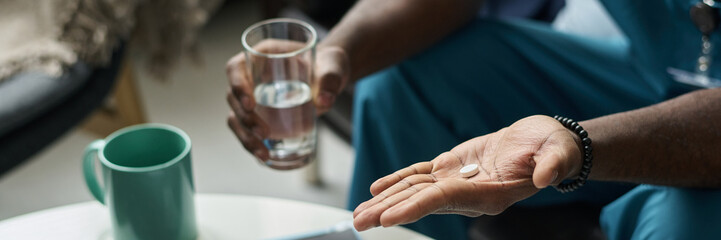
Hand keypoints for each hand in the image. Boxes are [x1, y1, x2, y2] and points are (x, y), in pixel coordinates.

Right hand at [226, 42, 349, 160]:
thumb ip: (331, 79)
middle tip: (264, 133)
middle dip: (245, 119)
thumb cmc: (328, 65)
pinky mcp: (260, 115)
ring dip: (245, 137)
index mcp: (261, 56)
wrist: (331, 77)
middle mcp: (251, 76)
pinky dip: (253, 144)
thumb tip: (326, 101)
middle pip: (233, 98)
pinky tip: (264, 157)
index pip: (235, 68)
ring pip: (237, 118)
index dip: (238, 86)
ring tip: (263, 153)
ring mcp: (253, 96)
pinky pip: (248, 130)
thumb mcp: (333, 67)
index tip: (252, 104)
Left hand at [352, 115, 583, 230]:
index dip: (414, 207)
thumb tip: (546, 178)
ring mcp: (458, 182)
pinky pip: (420, 176)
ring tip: (358, 214)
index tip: (387, 218)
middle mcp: (469, 194)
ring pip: (415, 191)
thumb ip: (552, 165)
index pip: (444, 200)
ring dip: (386, 201)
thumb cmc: (554, 148)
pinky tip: (377, 189)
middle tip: (358, 223)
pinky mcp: (453, 168)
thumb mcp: (558, 152)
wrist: (547, 144)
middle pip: (421, 201)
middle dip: (388, 211)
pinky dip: (398, 180)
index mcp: (490, 194)